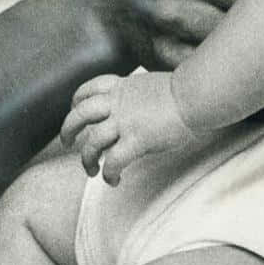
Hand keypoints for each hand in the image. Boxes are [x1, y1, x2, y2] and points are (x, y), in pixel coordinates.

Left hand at [61, 71, 194, 183]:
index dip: (77, 101)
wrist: (195, 95)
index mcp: (122, 87)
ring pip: (92, 141)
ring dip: (87, 159)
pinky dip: (109, 173)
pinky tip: (113, 180)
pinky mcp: (137, 140)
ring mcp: (126, 122)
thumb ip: (138, 94)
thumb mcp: (152, 84)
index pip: (89, 89)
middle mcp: (118, 103)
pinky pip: (114, 161)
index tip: (75, 110)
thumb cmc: (185, 90)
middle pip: (80, 113)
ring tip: (91, 170)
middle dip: (68, 129)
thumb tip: (140, 105)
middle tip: (67, 142)